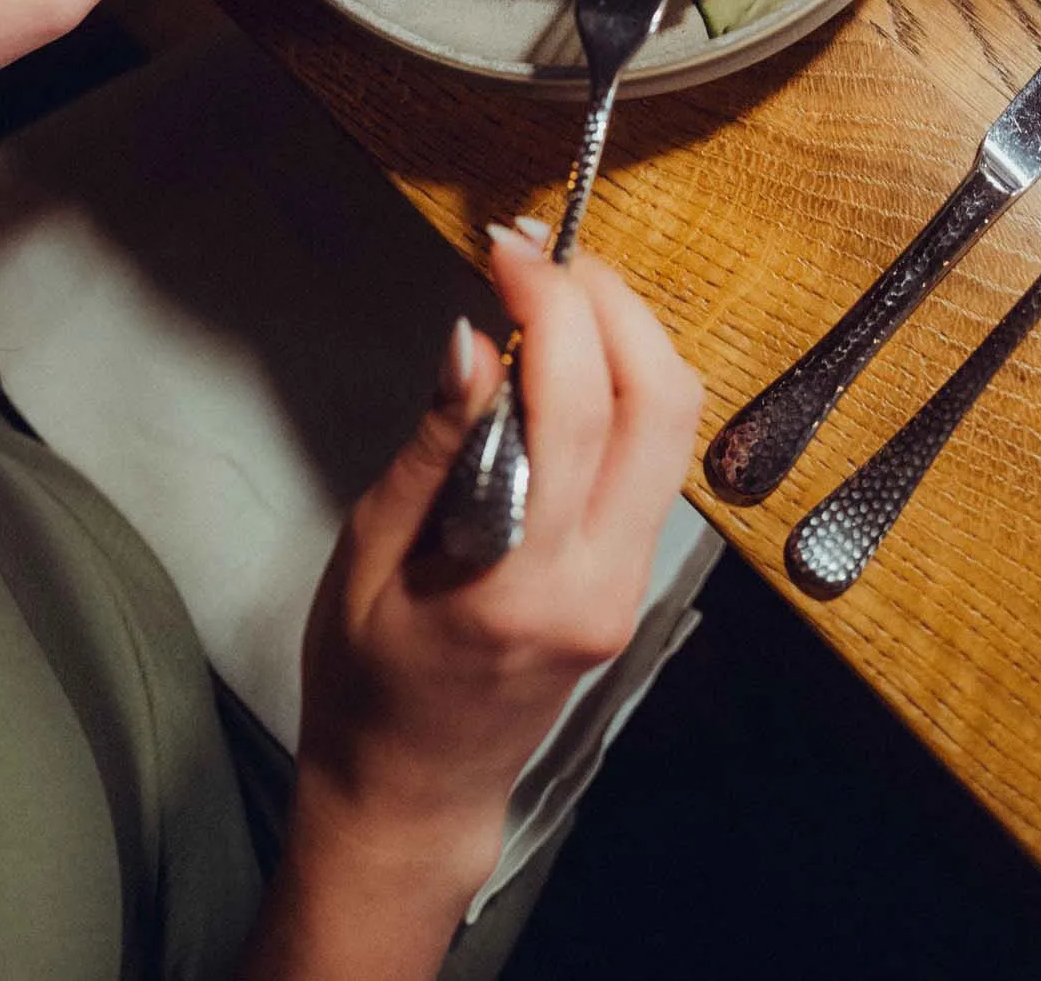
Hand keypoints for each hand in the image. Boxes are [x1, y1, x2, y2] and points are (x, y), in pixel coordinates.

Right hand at [263, 225, 702, 973]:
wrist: (411, 791)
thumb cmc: (366, 681)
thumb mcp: (367, 554)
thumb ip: (433, 445)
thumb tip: (474, 338)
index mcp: (525, 581)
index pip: (579, 410)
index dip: (553, 306)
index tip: (506, 248)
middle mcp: (602, 581)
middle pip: (660, 404)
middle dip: (612, 301)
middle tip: (541, 252)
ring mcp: (631, 583)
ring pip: (675, 424)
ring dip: (627, 333)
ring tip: (552, 288)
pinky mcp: (635, 578)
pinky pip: (656, 455)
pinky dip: (624, 381)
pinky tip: (565, 356)